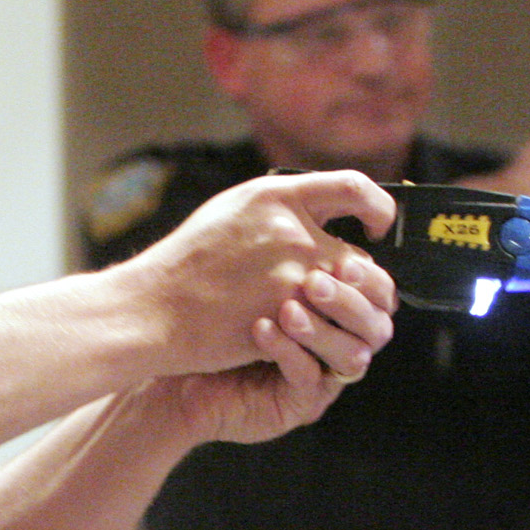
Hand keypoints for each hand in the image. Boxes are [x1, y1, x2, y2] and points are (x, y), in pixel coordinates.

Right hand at [116, 169, 396, 375]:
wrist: (150, 309)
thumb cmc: (184, 265)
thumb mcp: (230, 213)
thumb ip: (277, 210)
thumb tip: (318, 212)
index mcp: (277, 197)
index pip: (355, 188)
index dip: (380, 208)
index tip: (377, 227)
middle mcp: (291, 231)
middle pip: (363, 259)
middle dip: (366, 284)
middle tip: (358, 294)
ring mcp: (291, 276)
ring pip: (352, 301)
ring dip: (352, 316)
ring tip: (340, 323)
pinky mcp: (286, 317)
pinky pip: (328, 331)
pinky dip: (325, 339)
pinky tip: (312, 341)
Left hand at [155, 252, 396, 446]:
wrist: (173, 350)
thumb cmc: (212, 299)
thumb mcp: (252, 256)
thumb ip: (291, 231)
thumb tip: (323, 193)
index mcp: (334, 303)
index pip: (377, 287)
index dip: (369, 268)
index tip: (348, 245)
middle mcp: (337, 339)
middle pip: (377, 321)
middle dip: (350, 297)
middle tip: (316, 278)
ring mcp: (322, 373)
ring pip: (353, 355)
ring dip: (322, 326)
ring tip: (287, 307)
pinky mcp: (298, 402)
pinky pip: (309, 377)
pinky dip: (288, 350)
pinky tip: (260, 328)